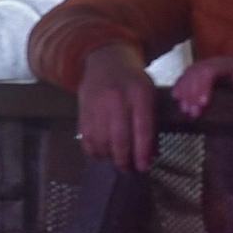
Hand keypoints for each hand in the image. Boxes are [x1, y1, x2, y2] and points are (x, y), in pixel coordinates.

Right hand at [74, 45, 158, 172]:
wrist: (106, 61)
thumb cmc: (132, 81)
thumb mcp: (149, 94)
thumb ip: (150, 121)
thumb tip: (150, 153)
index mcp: (139, 94)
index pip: (142, 128)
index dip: (143, 151)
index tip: (144, 166)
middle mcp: (116, 99)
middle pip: (119, 137)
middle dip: (124, 159)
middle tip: (128, 170)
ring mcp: (96, 104)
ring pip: (101, 139)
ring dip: (108, 156)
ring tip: (115, 163)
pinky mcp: (82, 109)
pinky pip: (85, 135)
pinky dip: (92, 149)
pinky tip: (100, 155)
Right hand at [172, 56, 232, 117]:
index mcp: (227, 64)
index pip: (209, 71)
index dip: (203, 86)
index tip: (203, 103)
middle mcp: (213, 63)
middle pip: (195, 74)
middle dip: (191, 94)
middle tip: (192, 112)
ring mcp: (204, 67)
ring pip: (188, 76)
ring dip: (184, 93)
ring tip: (185, 110)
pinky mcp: (200, 74)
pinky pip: (185, 78)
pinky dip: (180, 88)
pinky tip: (176, 98)